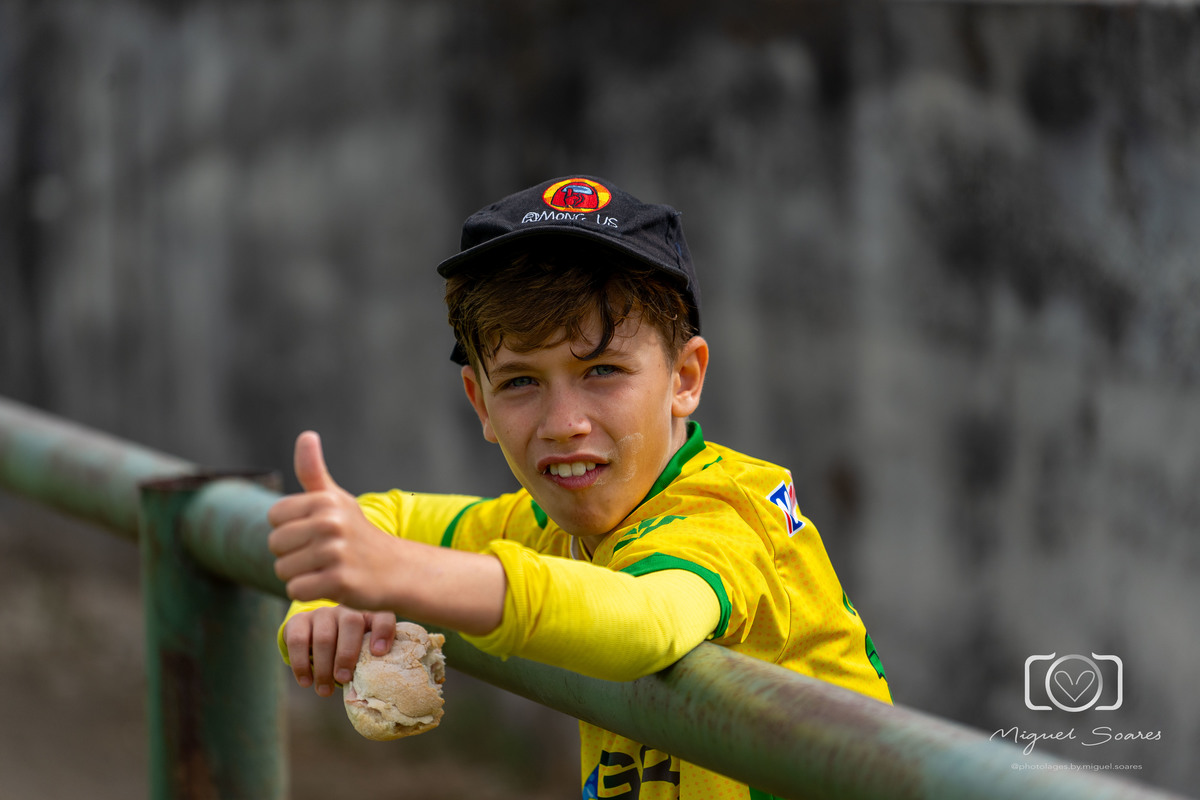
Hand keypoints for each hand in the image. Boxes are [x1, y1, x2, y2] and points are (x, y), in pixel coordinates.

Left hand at [267, 431, 404, 609]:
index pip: (274, 517)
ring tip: (326, 569)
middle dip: (292, 554)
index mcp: (325, 500)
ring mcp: (335, 553)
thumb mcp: (337, 500)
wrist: (395, 569)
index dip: (290, 528)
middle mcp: (330, 523)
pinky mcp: (338, 581)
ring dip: (300, 575)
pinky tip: (329, 585)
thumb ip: (314, 471)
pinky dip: (308, 593)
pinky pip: (296, 591)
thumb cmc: (357, 533)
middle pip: (275, 544)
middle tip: (320, 555)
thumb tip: (306, 435)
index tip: (315, 533)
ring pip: (283, 570)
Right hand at [282, 605, 395, 695]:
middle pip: (351, 623)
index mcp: (369, 615)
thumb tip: (371, 686)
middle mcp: (346, 608)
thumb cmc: (348, 650)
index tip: (379, 653)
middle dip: (347, 655)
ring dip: (324, 668)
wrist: (315, 637)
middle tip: (344, 679)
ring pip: (324, 636)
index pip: (382, 615)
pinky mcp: (299, 620)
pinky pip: (298, 640)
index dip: (383, 631)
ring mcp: (322, 613)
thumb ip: (369, 661)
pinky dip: (301, 664)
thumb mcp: (362, 653)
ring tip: (324, 690)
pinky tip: (306, 681)